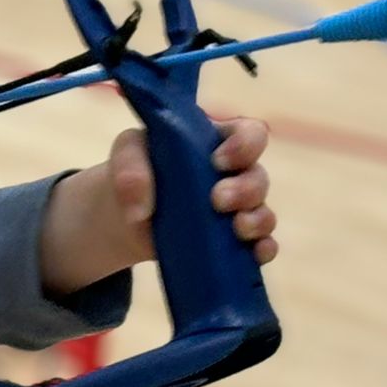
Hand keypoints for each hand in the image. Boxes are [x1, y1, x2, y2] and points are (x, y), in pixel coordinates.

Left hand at [109, 117, 277, 265]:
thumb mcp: (126, 154)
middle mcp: (234, 175)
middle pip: (258, 177)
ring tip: (236, 227)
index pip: (249, 134)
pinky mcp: (231, 242)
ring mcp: (235, 211)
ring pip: (264, 213)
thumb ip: (130, 163)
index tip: (218, 161)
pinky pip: (262, 246)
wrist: (122, 217)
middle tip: (216, 200)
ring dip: (257, 221)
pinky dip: (264, 249)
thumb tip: (139, 203)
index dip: (245, 145)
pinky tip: (256, 253)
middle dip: (245, 190)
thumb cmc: (133, 172)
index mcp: (216, 143)